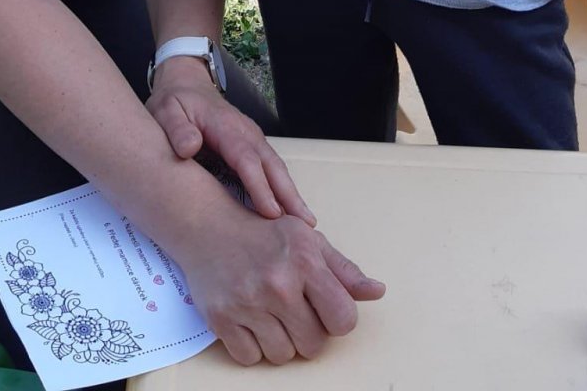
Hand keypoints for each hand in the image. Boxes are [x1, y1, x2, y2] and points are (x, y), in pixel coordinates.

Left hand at [147, 63, 314, 224]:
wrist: (186, 84)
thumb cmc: (176, 102)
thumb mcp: (166, 111)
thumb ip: (177, 128)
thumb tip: (189, 148)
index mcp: (226, 127)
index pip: (246, 159)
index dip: (260, 187)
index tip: (272, 213)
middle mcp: (246, 133)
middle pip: (272, 165)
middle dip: (289, 195)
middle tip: (305, 226)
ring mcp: (252, 139)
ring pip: (276, 168)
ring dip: (291, 194)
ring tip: (306, 224)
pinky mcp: (253, 146)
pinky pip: (271, 169)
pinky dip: (283, 188)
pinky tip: (289, 210)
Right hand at [179, 200, 384, 365]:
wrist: (208, 227)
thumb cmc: (264, 233)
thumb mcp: (307, 240)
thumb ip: (344, 270)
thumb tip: (378, 292)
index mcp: (304, 259)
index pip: (344, 320)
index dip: (337, 318)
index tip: (324, 306)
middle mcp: (277, 282)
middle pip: (314, 344)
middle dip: (308, 332)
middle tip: (293, 308)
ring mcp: (247, 302)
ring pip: (283, 356)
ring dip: (280, 341)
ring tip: (270, 312)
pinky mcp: (221, 319)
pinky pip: (251, 359)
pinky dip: (253, 347)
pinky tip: (250, 320)